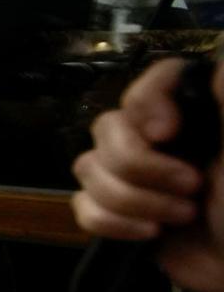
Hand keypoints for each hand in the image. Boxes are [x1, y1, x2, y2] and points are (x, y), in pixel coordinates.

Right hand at [73, 57, 223, 291]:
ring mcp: (132, 176)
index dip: (147, 103)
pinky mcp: (116, 212)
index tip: (168, 133)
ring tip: (181, 218)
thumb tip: (218, 56)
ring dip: (132, 200)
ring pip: (88, 168)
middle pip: (108, 128)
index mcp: (191, 116)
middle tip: (191, 189)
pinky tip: (148, 235)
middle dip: (141, 166)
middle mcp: (156, 138)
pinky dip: (111, 223)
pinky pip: (82, 206)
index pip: (150, 82)